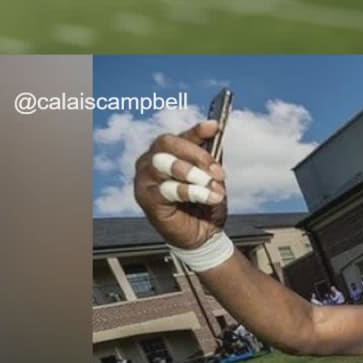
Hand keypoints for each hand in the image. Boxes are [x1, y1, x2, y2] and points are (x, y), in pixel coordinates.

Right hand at [132, 120, 228, 249]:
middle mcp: (150, 161)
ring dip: (195, 174)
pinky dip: (192, 192)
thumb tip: (214, 134)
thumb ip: (210, 158)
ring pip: (166, 163)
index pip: (178, 137)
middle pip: (167, 143)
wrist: (203, 235)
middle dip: (197, 154)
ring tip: (213, 188)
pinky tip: (208, 198)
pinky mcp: (146, 198)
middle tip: (218, 172)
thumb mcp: (211, 177)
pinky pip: (168, 188)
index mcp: (165, 153)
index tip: (213, 127)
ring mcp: (145, 179)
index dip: (195, 130)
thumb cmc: (204, 204)